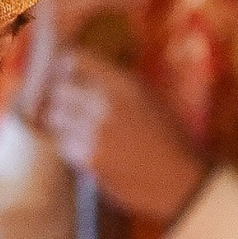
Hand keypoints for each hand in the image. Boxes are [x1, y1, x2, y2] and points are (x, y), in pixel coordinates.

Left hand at [30, 49, 206, 227]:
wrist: (181, 180)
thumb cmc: (169, 138)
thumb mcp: (149, 98)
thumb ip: (116, 83)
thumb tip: (80, 73)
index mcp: (125, 83)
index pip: (76, 58)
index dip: (68, 68)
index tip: (68, 77)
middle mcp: (107, 102)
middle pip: (59, 89)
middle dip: (63, 100)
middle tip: (72, 110)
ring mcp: (96, 131)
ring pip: (56, 119)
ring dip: (64, 125)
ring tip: (83, 133)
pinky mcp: (89, 158)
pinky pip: (64, 145)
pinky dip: (72, 149)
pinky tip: (93, 152)